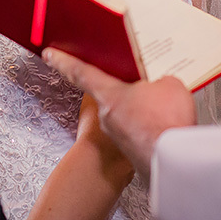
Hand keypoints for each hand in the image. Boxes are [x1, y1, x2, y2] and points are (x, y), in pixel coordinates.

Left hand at [44, 48, 195, 179]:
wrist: (170, 165)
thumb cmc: (162, 123)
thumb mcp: (169, 85)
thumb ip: (160, 79)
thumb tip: (161, 84)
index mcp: (108, 94)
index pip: (80, 72)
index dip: (64, 61)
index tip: (50, 55)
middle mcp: (107, 115)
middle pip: (109, 93)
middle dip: (123, 86)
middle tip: (140, 78)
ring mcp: (119, 136)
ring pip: (126, 113)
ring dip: (140, 109)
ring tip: (163, 104)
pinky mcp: (133, 151)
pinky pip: (139, 130)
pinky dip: (150, 125)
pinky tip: (166, 123)